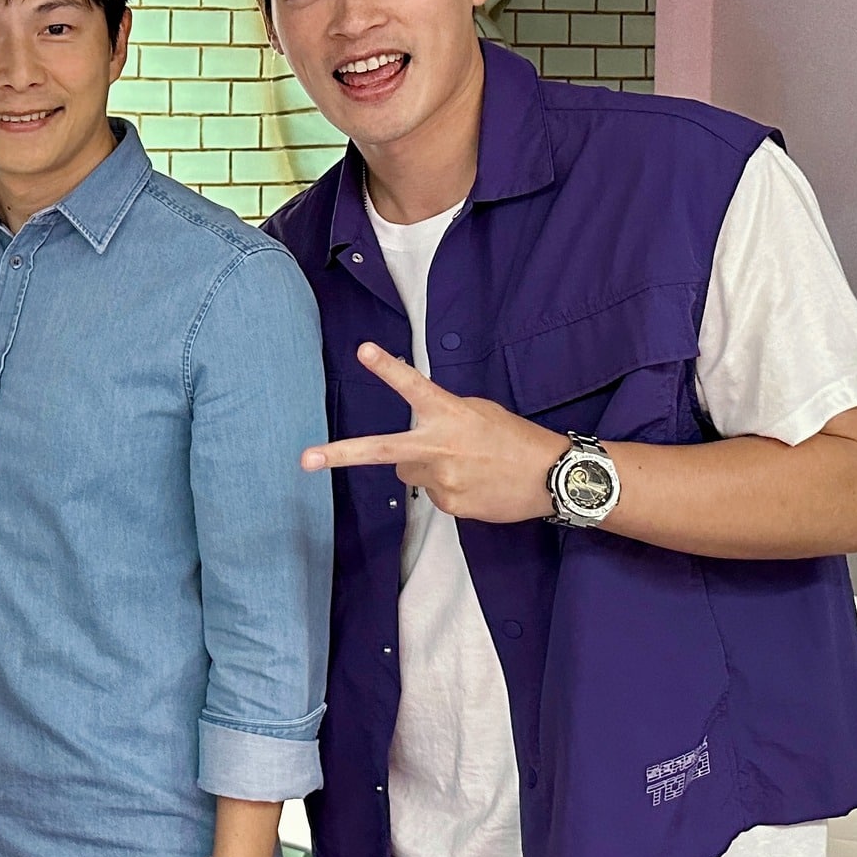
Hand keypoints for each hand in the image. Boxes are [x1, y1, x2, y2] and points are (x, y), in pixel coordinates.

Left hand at [301, 342, 568, 522]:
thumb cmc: (512, 437)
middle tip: (305, 459)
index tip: (364, 350)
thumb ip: (441, 416)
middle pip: (382, 451)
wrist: (551, 478)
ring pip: (409, 474)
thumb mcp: (478, 411)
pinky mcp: (450, 506)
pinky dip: (447, 489)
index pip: (414, 386)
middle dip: (341, 454)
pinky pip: (433, 495)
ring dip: (425, 469)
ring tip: (463, 466)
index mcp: (450, 414)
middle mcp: (440, 447)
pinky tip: (474, 484)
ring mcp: (443, 480)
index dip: (388, 368)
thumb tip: (417, 436)